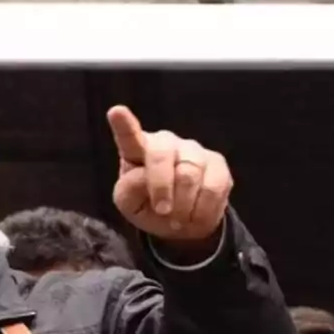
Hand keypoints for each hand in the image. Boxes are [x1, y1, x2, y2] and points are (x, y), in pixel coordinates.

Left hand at [107, 106, 231, 245]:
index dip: (123, 124)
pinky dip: (202, 210)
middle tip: (162, 211)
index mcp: (137, 150)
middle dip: (161, 187)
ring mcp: (192, 150)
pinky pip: (212, 187)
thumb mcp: (130, 205)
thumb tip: (145, 178)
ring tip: (178, 219)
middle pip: (162, 155)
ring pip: (189, 174)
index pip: (129, 136)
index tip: (116, 112)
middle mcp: (165, 143)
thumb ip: (129, 190)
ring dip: (182, 206)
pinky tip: (195, 216)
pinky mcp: (217, 163)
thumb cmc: (150, 206)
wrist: (182, 221)